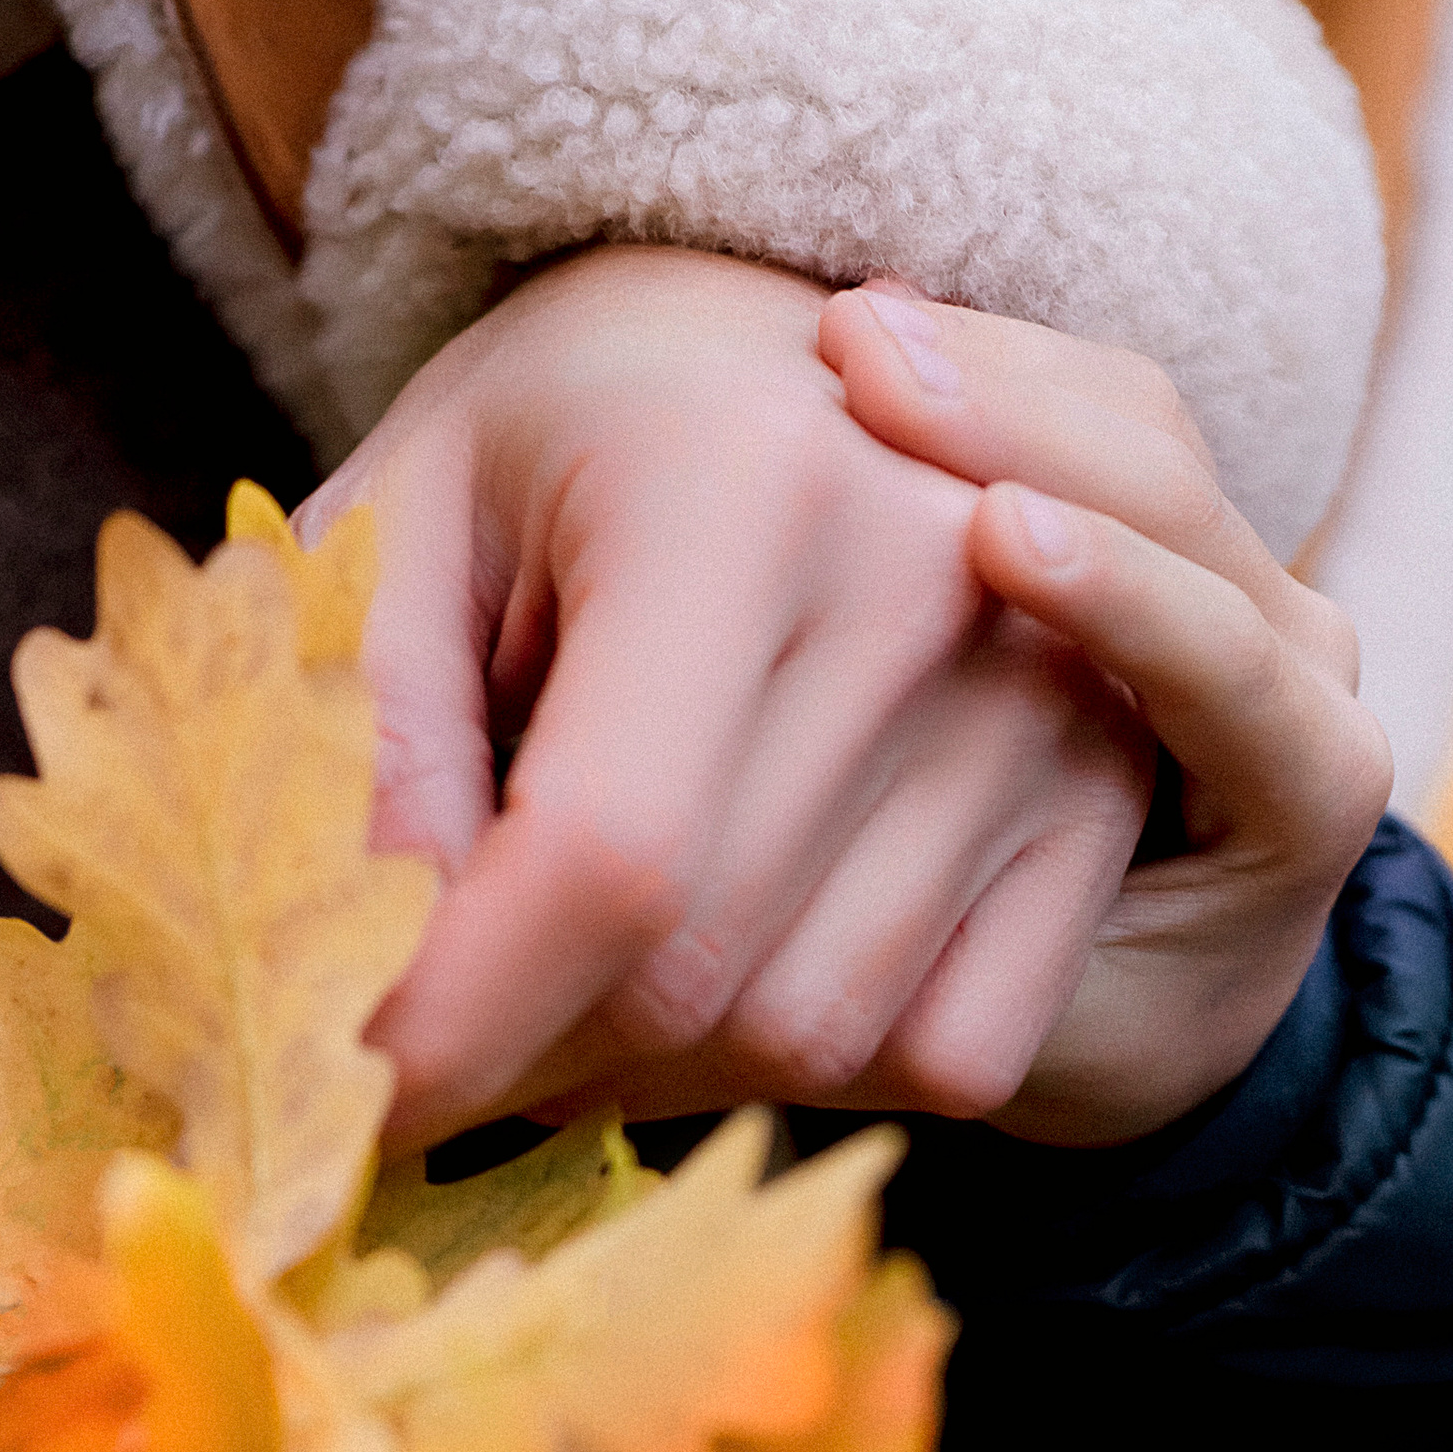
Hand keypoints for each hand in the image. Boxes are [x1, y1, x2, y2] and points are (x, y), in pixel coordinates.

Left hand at [297, 245, 1152, 1138]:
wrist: (784, 357)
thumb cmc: (563, 446)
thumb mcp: (402, 527)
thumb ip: (357, 741)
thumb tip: (361, 994)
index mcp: (738, 480)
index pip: (607, 854)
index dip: (459, 1017)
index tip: (347, 1094)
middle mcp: (936, 581)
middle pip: (699, 974)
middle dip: (523, 1056)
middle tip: (429, 1029)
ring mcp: (1050, 699)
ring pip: (812, 1038)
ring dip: (650, 1070)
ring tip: (565, 974)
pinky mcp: (1106, 798)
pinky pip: (952, 1052)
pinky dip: (810, 1071)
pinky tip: (719, 974)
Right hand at [821, 286, 1392, 1143]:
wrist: (1130, 979)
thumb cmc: (1072, 1024)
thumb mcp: (1029, 1031)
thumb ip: (955, 967)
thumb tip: (792, 921)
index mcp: (1304, 793)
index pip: (1235, 673)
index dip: (1126, 603)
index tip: (994, 536)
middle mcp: (1290, 658)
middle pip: (1183, 503)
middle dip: (1029, 426)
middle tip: (859, 368)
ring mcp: (1221, 568)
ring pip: (1130, 425)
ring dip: (985, 371)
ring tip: (838, 338)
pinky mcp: (1141, 510)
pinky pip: (1078, 404)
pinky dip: (970, 363)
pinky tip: (846, 336)